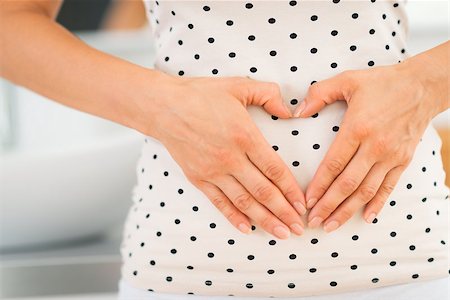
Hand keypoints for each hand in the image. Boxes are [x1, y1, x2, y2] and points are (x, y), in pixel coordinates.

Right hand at [149, 75, 306, 238]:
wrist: (163, 107)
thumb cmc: (200, 95)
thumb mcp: (238, 86)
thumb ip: (268, 95)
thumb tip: (289, 110)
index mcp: (245, 136)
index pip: (275, 169)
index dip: (291, 190)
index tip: (303, 204)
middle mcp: (231, 158)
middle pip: (263, 191)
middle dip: (284, 212)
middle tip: (299, 228)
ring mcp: (213, 171)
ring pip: (244, 201)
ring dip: (264, 220)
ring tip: (281, 233)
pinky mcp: (198, 178)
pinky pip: (219, 202)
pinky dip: (233, 217)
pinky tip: (247, 228)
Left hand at [293, 63, 441, 232]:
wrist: (422, 85)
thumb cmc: (382, 82)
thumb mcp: (347, 80)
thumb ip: (319, 94)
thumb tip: (297, 112)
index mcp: (357, 128)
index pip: (333, 164)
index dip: (319, 185)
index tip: (307, 201)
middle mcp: (375, 146)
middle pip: (348, 184)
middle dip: (329, 206)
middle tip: (313, 222)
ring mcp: (391, 156)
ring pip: (367, 190)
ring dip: (348, 210)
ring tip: (332, 225)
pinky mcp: (403, 160)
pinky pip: (389, 187)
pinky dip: (377, 204)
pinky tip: (366, 217)